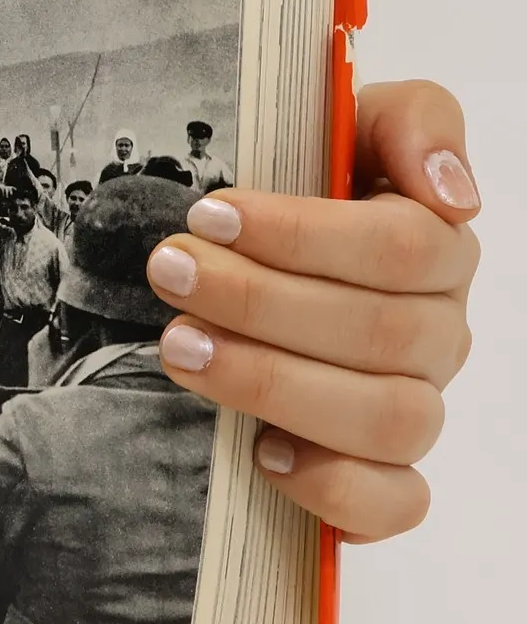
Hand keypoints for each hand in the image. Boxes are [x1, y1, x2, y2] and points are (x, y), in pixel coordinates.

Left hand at [145, 81, 477, 540]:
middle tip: (170, 272)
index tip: (208, 214)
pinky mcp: (384, 476)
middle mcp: (437, 332)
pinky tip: (261, 453)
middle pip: (383, 332)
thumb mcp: (351, 124)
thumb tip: (452, 196)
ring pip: (388, 417)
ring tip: (179, 347)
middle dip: (260, 300)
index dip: (302, 233)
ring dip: (273, 382)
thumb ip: (413, 120)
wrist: (253, 264)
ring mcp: (414, 405)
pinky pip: (395, 503)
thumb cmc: (304, 190)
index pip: (403, 247)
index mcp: (436, 249)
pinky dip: (334, 487)